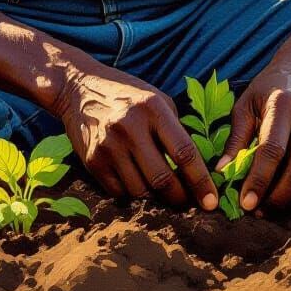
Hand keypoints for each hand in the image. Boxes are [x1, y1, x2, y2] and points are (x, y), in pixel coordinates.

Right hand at [53, 62, 217, 211]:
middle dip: (180, 198)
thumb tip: (197, 169)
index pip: (184, 152)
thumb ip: (176, 130)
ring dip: (154, 197)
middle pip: (163, 179)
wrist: (79, 88)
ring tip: (158, 187)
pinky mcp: (92, 160)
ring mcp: (109, 144)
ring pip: (141, 191)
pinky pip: (119, 192)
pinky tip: (133, 178)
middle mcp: (131, 126)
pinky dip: (131, 192)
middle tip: (187, 202)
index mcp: (153, 108)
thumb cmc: (127, 95)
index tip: (211, 202)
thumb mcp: (157, 100)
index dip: (201, 181)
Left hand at [215, 60, 290, 210]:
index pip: (272, 150)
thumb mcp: (246, 103)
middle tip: (257, 210)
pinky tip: (287, 188)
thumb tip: (222, 172)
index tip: (245, 203)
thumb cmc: (270, 87)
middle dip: (276, 198)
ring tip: (269, 202)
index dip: (258, 180)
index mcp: (283, 104)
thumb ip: (236, 138)